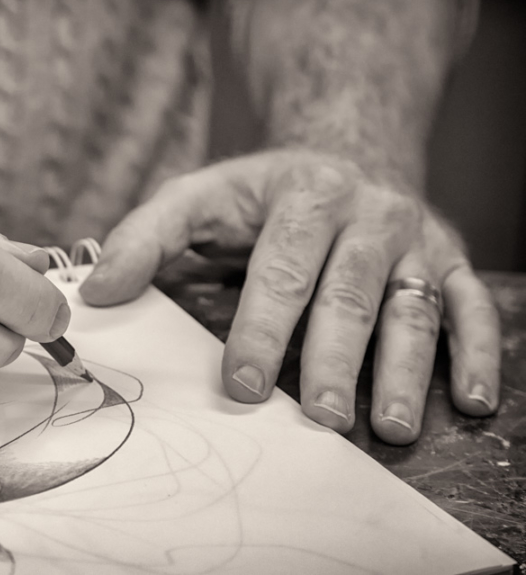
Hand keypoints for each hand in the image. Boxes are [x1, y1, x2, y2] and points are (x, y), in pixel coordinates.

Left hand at [80, 148, 499, 444]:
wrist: (346, 149)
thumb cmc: (264, 192)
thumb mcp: (199, 195)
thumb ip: (146, 237)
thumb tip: (96, 292)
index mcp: (304, 196)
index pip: (282, 268)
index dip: (262, 329)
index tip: (241, 385)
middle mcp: (368, 214)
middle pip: (350, 295)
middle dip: (334, 360)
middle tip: (321, 418)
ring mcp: (414, 240)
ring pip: (413, 309)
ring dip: (406, 371)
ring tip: (389, 426)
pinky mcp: (449, 261)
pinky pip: (471, 307)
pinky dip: (479, 354)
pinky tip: (471, 401)